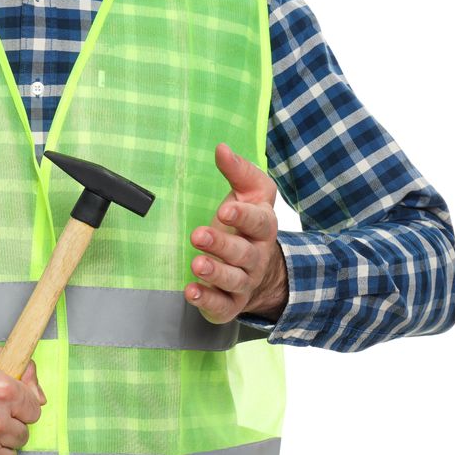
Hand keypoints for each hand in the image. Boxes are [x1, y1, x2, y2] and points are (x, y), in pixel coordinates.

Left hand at [185, 142, 287, 323]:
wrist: (262, 271)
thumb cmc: (248, 225)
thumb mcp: (249, 194)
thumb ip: (238, 171)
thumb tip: (221, 148)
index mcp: (263, 227)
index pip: (259, 221)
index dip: (244, 216)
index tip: (226, 209)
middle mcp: (256, 256)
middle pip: (243, 253)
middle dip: (222, 244)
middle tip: (198, 235)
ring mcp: (244, 282)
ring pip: (233, 280)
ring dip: (214, 273)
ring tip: (197, 264)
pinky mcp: (230, 303)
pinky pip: (221, 306)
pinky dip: (206, 300)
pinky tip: (191, 291)